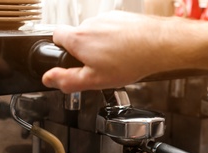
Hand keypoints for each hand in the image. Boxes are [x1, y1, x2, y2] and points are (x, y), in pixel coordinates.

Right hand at [42, 11, 173, 92]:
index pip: (55, 36)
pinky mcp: (121, 16)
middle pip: (78, 36)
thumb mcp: (94, 80)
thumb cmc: (130, 61)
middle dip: (84, 51)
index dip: (59, 49)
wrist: (159, 45)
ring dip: (101, 45)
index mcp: (79, 39)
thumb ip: (67, 80)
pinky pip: (112, 29)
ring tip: (116, 60)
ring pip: (96, 33)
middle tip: (98, 66)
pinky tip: (126, 51)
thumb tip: (48, 78)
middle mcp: (90, 24)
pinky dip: (115, 39)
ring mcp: (107, 18)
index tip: (68, 58)